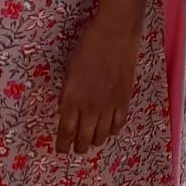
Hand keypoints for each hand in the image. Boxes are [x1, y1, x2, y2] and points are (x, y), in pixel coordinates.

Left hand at [56, 10, 141, 156]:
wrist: (114, 35)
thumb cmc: (88, 46)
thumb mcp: (69, 70)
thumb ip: (69, 92)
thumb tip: (69, 105)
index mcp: (72, 98)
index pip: (66, 130)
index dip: (63, 143)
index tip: (61, 150)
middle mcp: (90, 107)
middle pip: (84, 137)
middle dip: (78, 147)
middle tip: (76, 150)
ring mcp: (109, 105)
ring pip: (102, 134)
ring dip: (95, 140)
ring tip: (91, 142)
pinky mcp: (124, 100)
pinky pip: (118, 123)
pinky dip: (112, 130)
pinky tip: (109, 130)